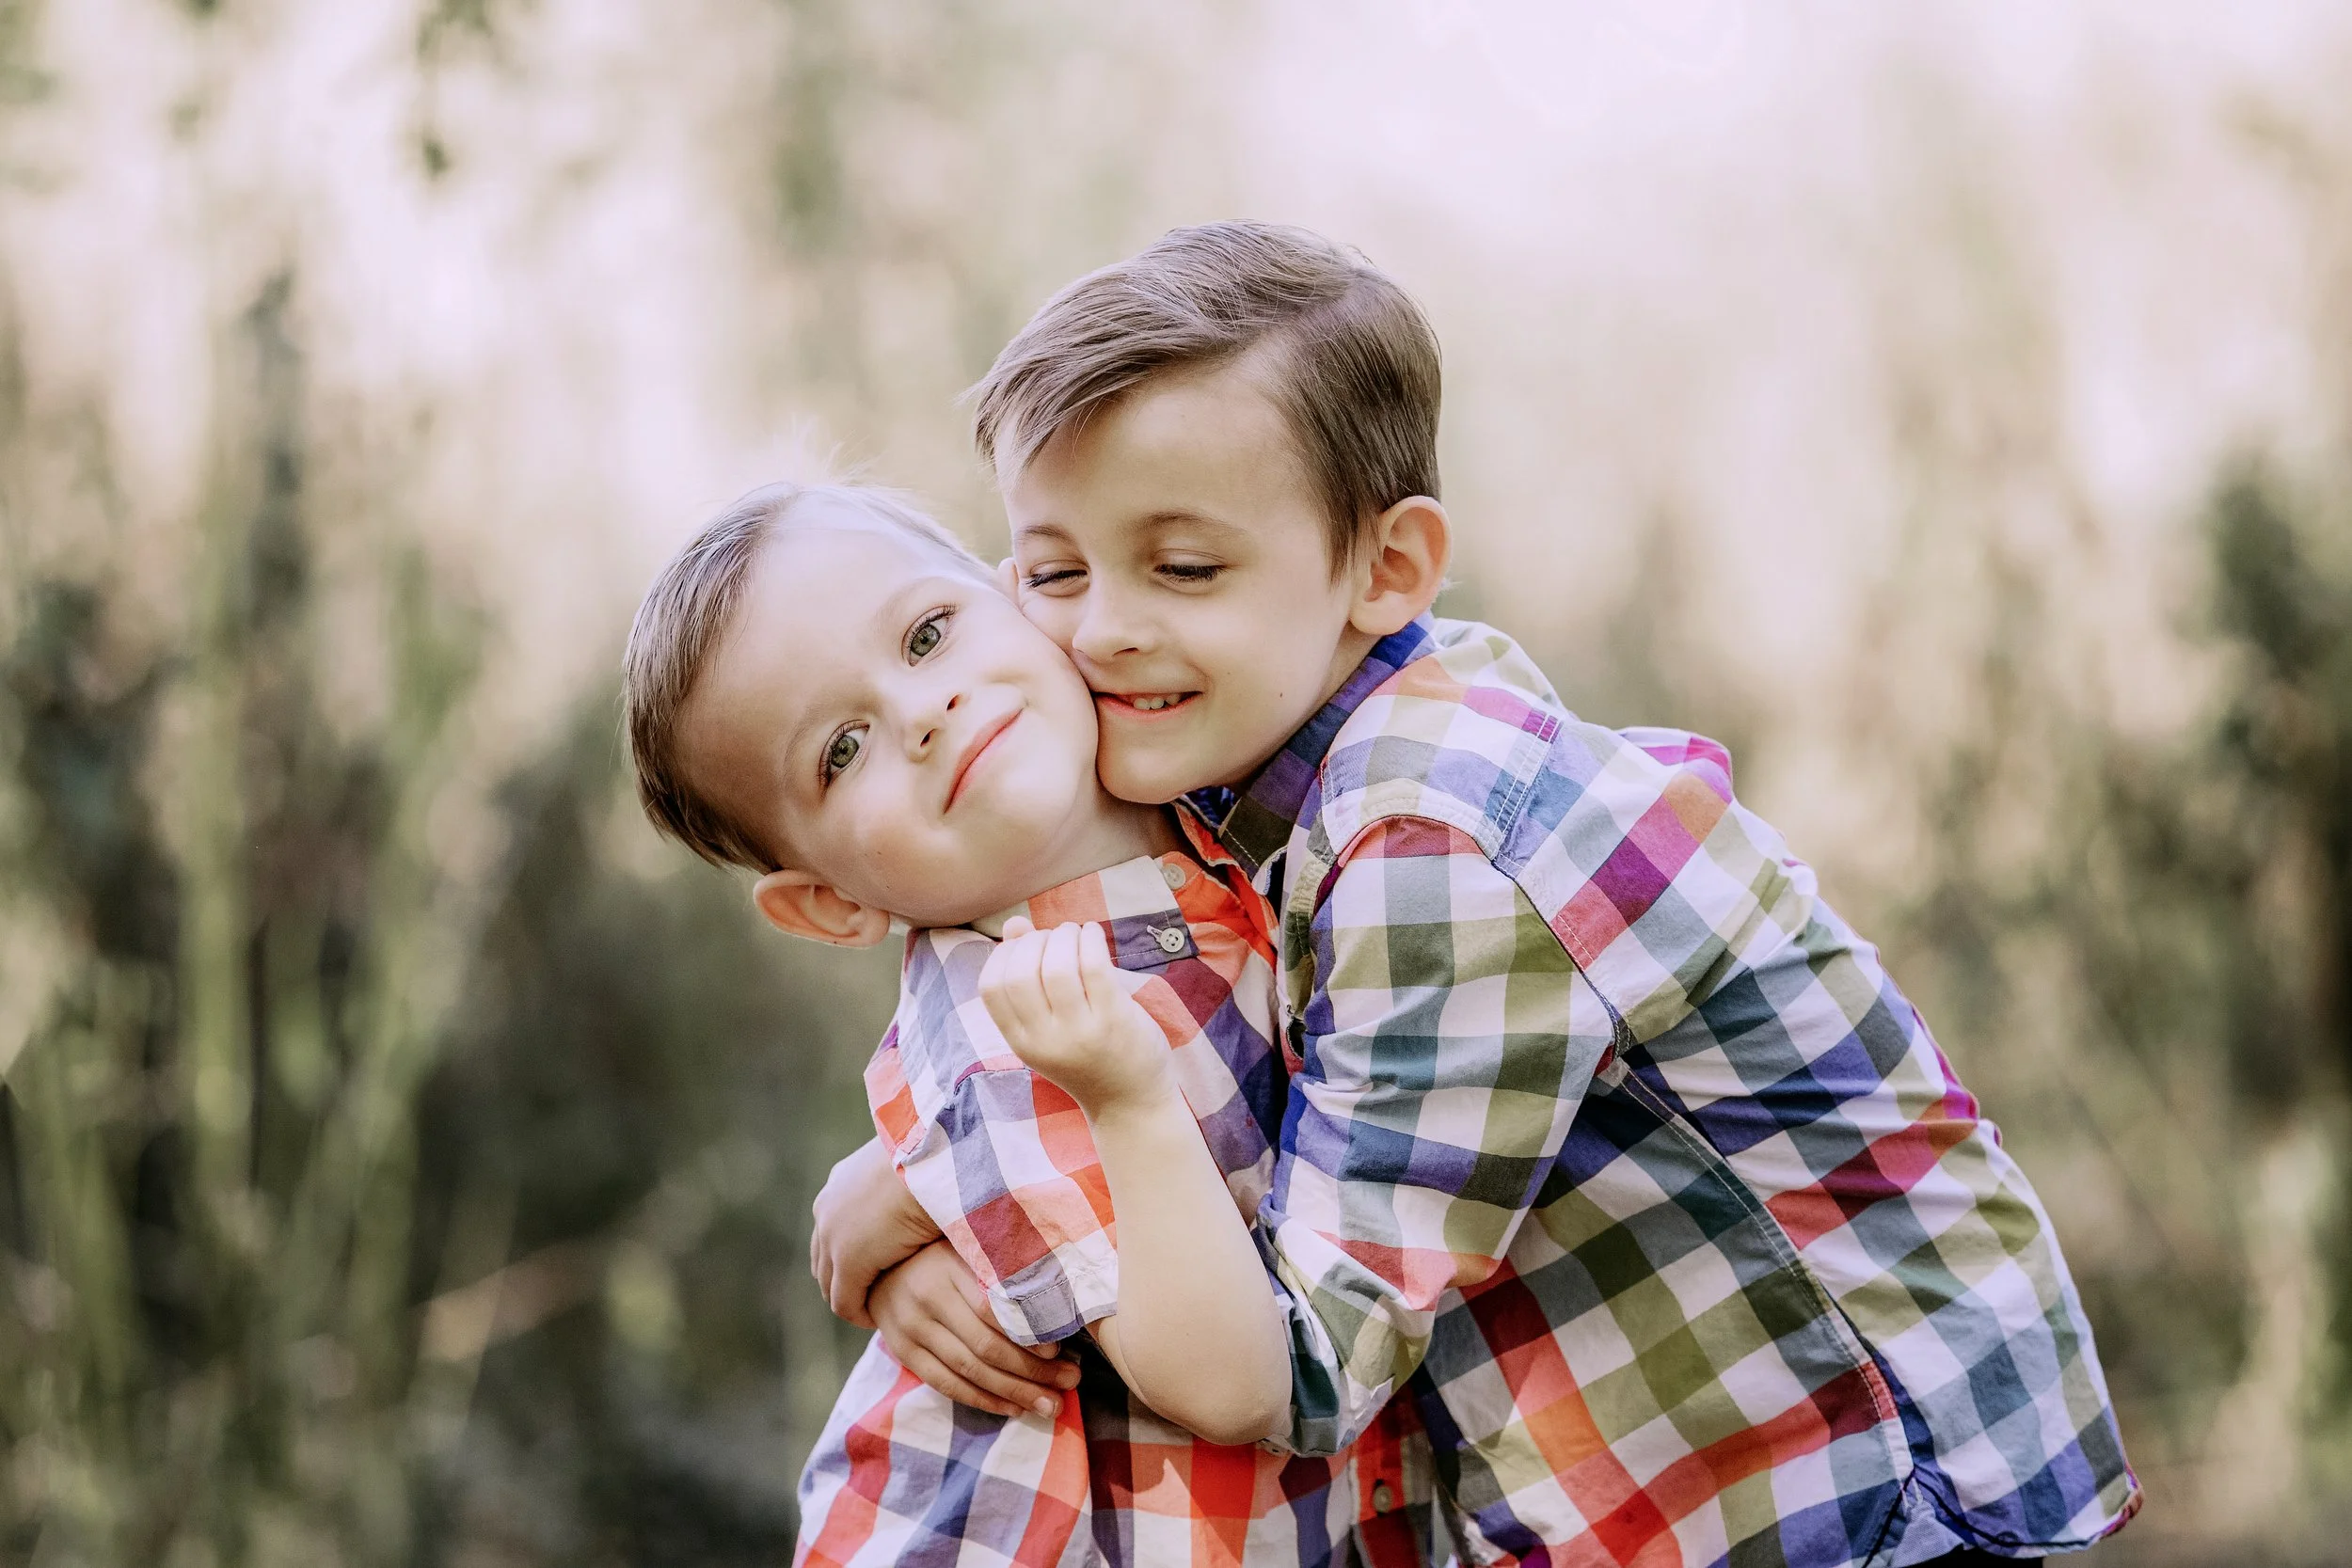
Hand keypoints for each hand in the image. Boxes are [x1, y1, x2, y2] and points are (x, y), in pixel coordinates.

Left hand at [810, 1136, 941, 1328]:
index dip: (847, 1255)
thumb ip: (902, 1190)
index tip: (873, 1271)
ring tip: (876, 1311)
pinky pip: (844, 1302)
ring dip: (850, 1299)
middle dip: (841, 1281)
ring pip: (829, 1283)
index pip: (832, 1229)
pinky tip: (880, 1318)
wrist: (937, 1156)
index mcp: (841, 1182)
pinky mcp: (847, 1260)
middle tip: (870, 1299)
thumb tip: (920, 1201)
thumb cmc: (935, 1159)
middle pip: (823, 1258)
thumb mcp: (910, 1173)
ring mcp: (832, 1234)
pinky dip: (859, 1314)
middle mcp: (828, 1207)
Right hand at [869, 1240, 1079, 1418]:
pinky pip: (947, 1386)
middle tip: (1070, 1380)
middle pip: (985, 1346)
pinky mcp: (904, 1353)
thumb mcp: (966, 1247)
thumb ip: (1001, 1267)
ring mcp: (911, 1329)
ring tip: (1051, 1404)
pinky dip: (983, 1400)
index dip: (1027, 1332)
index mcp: (948, 1267)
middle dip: (1032, 1370)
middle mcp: (927, 1299)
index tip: (1059, 1348)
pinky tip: (1014, 1408)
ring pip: (969, 1371)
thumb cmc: (940, 1255)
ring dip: (1015, 1393)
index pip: (993, 1307)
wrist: (879, 1267)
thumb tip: (1058, 1299)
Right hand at [979, 919, 1171, 1116]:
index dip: (1003, 954)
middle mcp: (1045, 1040)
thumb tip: (1013, 924)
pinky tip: (1092, 935)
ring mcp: (1079, 1032)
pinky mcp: (1113, 1019)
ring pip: (1056, 965)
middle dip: (1035, 940)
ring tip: (1075, 933)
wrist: (1131, 1103)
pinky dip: (1090, 938)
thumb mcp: (1047, 1028)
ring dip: (1064, 935)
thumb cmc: (1088, 1057)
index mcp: (1021, 1042)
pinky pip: (1094, 965)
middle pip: (1020, 973)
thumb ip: (1026, 978)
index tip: (1025, 945)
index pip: (991, 987)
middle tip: (1055, 936)